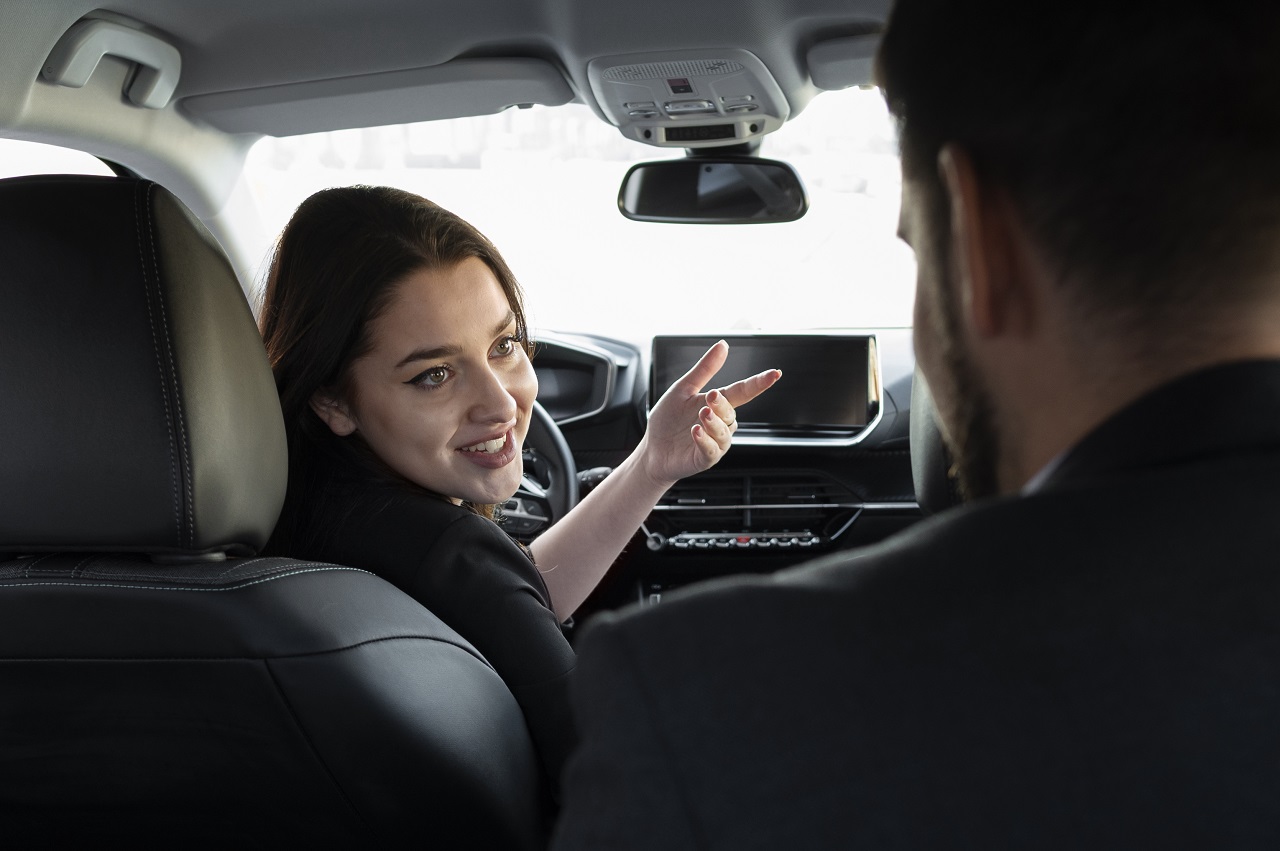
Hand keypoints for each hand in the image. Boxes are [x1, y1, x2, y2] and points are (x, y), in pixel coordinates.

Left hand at [638, 340, 780, 486]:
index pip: (743, 391)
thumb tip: (723, 345)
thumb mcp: (683, 389)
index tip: (774, 373)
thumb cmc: (668, 419)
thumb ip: (705, 369)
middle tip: (710, 396)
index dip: (759, 383)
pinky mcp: (705, 458)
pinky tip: (695, 432)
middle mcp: (720, 423)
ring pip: (724, 432)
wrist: (651, 449)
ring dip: (714, 423)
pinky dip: (705, 440)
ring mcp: (715, 442)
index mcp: (717, 404)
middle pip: (731, 412)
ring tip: (702, 414)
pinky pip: (711, 450)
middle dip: (722, 404)